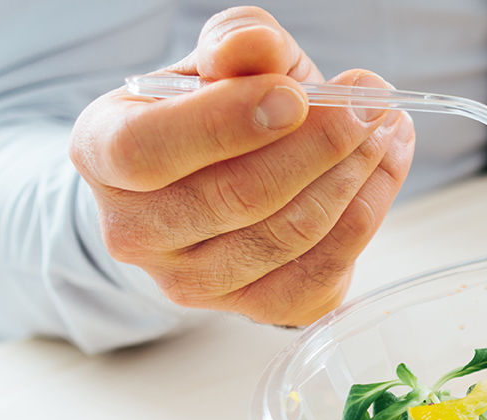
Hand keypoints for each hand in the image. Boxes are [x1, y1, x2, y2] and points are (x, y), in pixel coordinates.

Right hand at [70, 6, 414, 326]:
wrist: (219, 178)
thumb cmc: (216, 110)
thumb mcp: (221, 62)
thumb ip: (237, 43)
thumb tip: (255, 45)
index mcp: (102, 152)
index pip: (148, 149)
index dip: (227, 122)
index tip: (296, 95)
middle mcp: (134, 230)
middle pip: (235, 197)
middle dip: (319, 143)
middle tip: (369, 101)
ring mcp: (189, 282)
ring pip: (289, 233)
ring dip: (353, 174)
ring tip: (383, 125)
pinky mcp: (252, 309)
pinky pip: (322, 268)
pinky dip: (366, 211)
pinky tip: (383, 166)